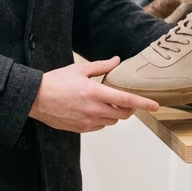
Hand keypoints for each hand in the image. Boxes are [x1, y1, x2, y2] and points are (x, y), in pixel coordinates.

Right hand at [28, 57, 159, 133]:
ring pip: (112, 121)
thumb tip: (116, 61)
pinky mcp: (82, 129)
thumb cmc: (55, 82)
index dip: (143, 103)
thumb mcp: (79, 69)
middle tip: (126, 100)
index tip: (155, 106)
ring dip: (114, 113)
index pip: (126, 100)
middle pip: (123, 114)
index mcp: (95, 93)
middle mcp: (94, 110)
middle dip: (129, 108)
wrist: (36, 98)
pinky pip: (100, 126)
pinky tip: (93, 110)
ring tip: (105, 103)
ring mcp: (88, 121)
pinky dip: (102, 119)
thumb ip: (101, 66)